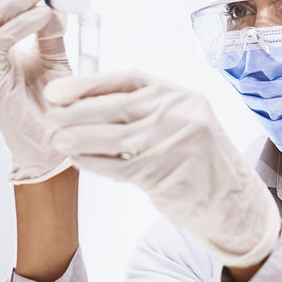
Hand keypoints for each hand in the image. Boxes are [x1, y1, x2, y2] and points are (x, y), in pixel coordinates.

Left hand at [43, 72, 280, 266]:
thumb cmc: (198, 159)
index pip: (128, 80)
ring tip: (56, 140)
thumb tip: (88, 104)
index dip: (89, 83)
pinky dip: (93, 162)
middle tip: (50, 115)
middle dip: (77, 111)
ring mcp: (172, 143)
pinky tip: (78, 160)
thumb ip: (146, 110)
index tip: (58, 90)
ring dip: (78, 138)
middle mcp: (179, 114)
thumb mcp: (181, 121)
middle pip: (116, 106)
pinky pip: (117, 166)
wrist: (231, 200)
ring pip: (113, 137)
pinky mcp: (163, 174)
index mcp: (180, 95)